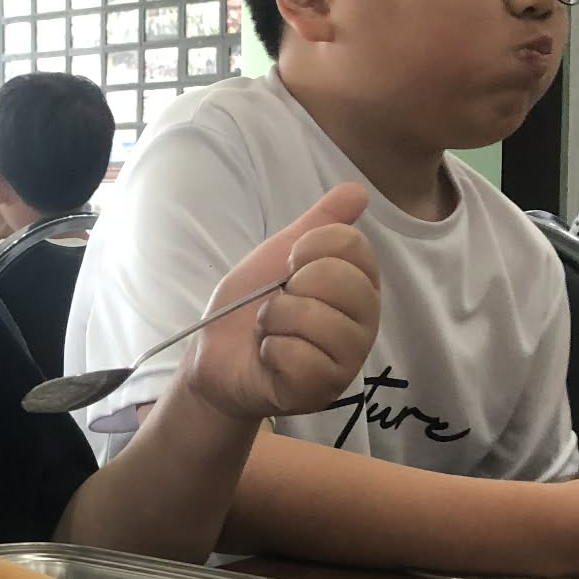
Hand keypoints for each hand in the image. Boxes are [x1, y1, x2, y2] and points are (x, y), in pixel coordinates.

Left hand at [181, 183, 379, 421]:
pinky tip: (270, 359)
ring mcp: (348, 358)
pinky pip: (299, 356)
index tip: (288, 267)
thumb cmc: (249, 307)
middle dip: (291, 289)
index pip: (352, 245)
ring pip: (317, 319)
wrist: (215, 357)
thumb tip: (357, 190)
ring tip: (271, 332)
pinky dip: (272, 352)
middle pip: (339, 279)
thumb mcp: (278, 254)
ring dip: (276, 321)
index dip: (307, 249)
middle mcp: (364, 321)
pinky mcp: (325, 388)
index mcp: (358, 284)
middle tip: (279, 305)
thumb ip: (319, 223)